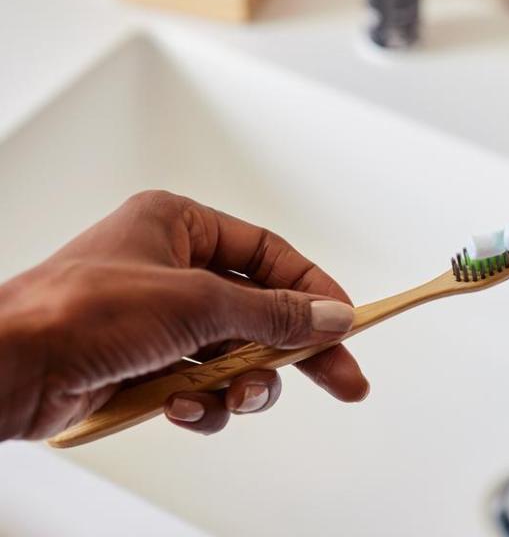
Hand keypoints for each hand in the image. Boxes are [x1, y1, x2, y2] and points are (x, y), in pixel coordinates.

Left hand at [0, 190, 368, 440]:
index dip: (313, 290)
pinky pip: (200, 387)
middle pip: (261, 311)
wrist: (5, 370)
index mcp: (180, 227)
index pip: (270, 255)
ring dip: (241, 385)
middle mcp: (172, 269)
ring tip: (235, 398)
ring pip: (235, 357)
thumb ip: (273, 312)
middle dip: (297, 351)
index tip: (347, 323)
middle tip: (343, 380)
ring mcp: (158, 321)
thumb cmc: (79, 311)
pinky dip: (200, 404)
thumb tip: (332, 317)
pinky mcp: (144, 367)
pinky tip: (181, 408)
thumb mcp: (196, 302)